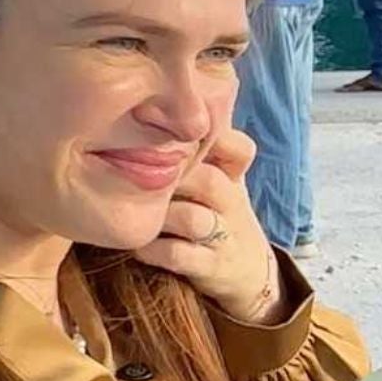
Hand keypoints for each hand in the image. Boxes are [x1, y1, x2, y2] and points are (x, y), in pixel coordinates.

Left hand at [132, 127, 281, 322]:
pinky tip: (138, 244)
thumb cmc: (220, 214)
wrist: (249, 272)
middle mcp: (232, 203)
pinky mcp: (210, 268)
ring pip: (190, 218)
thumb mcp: (223, 177)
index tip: (169, 139)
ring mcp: (222, 237)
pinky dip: (152, 249)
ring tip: (136, 212)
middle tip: (132, 174)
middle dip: (170, 177)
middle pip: (207, 179)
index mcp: (233, 176)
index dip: (210, 140)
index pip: (238, 148)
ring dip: (160, 214)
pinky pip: (178, 255)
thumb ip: (199, 146)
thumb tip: (160, 108)